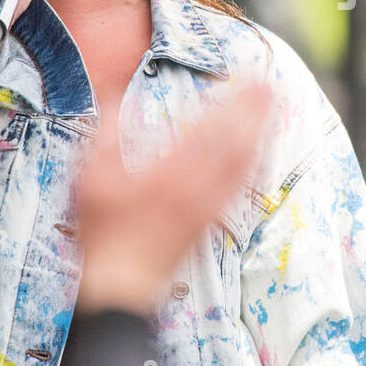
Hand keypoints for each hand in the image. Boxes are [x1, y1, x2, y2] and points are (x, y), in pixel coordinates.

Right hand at [72, 82, 271, 314]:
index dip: (237, 102)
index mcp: (172, 172)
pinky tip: (256, 157)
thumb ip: (108, 132)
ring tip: (272, 112)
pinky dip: (253, 165)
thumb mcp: (93, 175)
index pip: (214, 128)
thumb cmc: (104, 230)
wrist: (122, 287)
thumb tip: (118, 97)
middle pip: (239, 143)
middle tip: (272, 85)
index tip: (251, 78)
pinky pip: (240, 188)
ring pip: (245, 165)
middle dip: (257, 112)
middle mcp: (198, 187)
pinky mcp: (210, 223)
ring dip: (261, 135)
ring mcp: (208, 207)